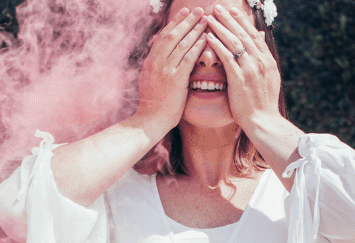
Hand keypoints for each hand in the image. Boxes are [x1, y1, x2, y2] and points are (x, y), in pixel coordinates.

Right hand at [135, 7, 207, 132]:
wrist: (150, 120)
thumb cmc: (153, 105)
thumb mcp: (149, 82)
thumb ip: (155, 68)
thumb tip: (160, 57)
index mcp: (150, 62)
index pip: (163, 36)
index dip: (175, 23)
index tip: (185, 13)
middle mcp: (156, 62)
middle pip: (172, 35)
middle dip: (186, 21)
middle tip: (198, 10)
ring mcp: (165, 70)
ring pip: (181, 43)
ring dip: (194, 29)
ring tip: (205, 19)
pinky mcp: (175, 79)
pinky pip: (188, 58)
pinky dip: (197, 46)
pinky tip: (205, 38)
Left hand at [205, 5, 281, 130]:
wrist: (263, 121)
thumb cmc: (263, 104)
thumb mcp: (269, 80)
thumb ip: (263, 62)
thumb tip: (260, 48)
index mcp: (268, 61)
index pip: (254, 35)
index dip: (242, 22)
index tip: (232, 12)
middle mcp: (260, 62)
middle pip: (243, 34)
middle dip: (229, 19)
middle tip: (218, 7)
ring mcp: (250, 70)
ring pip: (234, 42)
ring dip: (220, 28)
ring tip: (209, 17)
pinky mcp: (239, 79)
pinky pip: (226, 57)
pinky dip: (217, 45)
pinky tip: (208, 37)